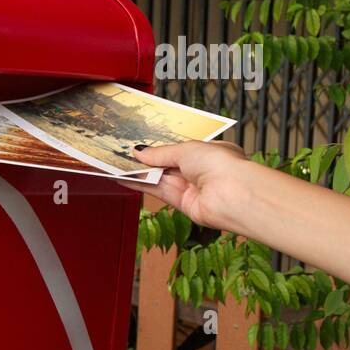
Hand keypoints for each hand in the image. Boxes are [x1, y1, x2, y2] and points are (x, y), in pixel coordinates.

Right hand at [121, 140, 250, 231]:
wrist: (233, 193)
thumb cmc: (222, 165)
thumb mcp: (186, 149)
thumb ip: (160, 153)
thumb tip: (140, 152)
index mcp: (208, 152)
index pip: (178, 149)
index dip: (158, 147)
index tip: (139, 145)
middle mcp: (200, 171)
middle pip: (166, 164)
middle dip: (145, 160)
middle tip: (121, 154)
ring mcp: (191, 187)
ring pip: (159, 178)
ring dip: (138, 173)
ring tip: (116, 166)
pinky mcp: (183, 203)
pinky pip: (157, 192)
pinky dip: (141, 185)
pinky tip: (125, 179)